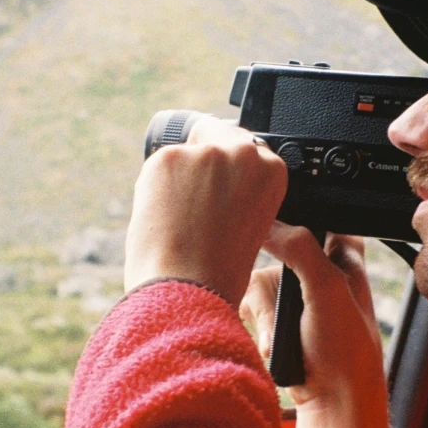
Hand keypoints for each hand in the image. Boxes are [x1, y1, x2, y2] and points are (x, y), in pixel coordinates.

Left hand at [124, 117, 288, 307]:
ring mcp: (205, 152)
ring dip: (178, 178)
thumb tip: (214, 174)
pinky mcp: (168, 158)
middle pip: (214, 139)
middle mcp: (244, 153)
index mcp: (272, 170)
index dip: (227, 173)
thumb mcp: (251, 222)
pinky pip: (159, 166)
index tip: (219, 194)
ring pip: (184, 155)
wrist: (190, 288)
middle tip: (196, 210)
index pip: (245, 149)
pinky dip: (155, 188)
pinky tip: (163, 216)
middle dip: (203, 166)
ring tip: (180, 220)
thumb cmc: (219, 271)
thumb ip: (240, 189)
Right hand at [241, 222, 389, 427]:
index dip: (292, 216)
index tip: (274, 226)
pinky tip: (277, 344)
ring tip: (285, 335)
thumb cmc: (347, 349)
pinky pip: (250, 304)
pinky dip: (260, 326)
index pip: (313, 211)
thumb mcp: (327, 288)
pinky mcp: (276, 315)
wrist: (332, 401)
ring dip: (266, 312)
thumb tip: (267, 223)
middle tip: (287, 298)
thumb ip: (298, 247)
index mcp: (343, 251)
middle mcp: (318, 266)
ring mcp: (295, 292)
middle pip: (273, 246)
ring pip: (257, 278)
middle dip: (273, 280)